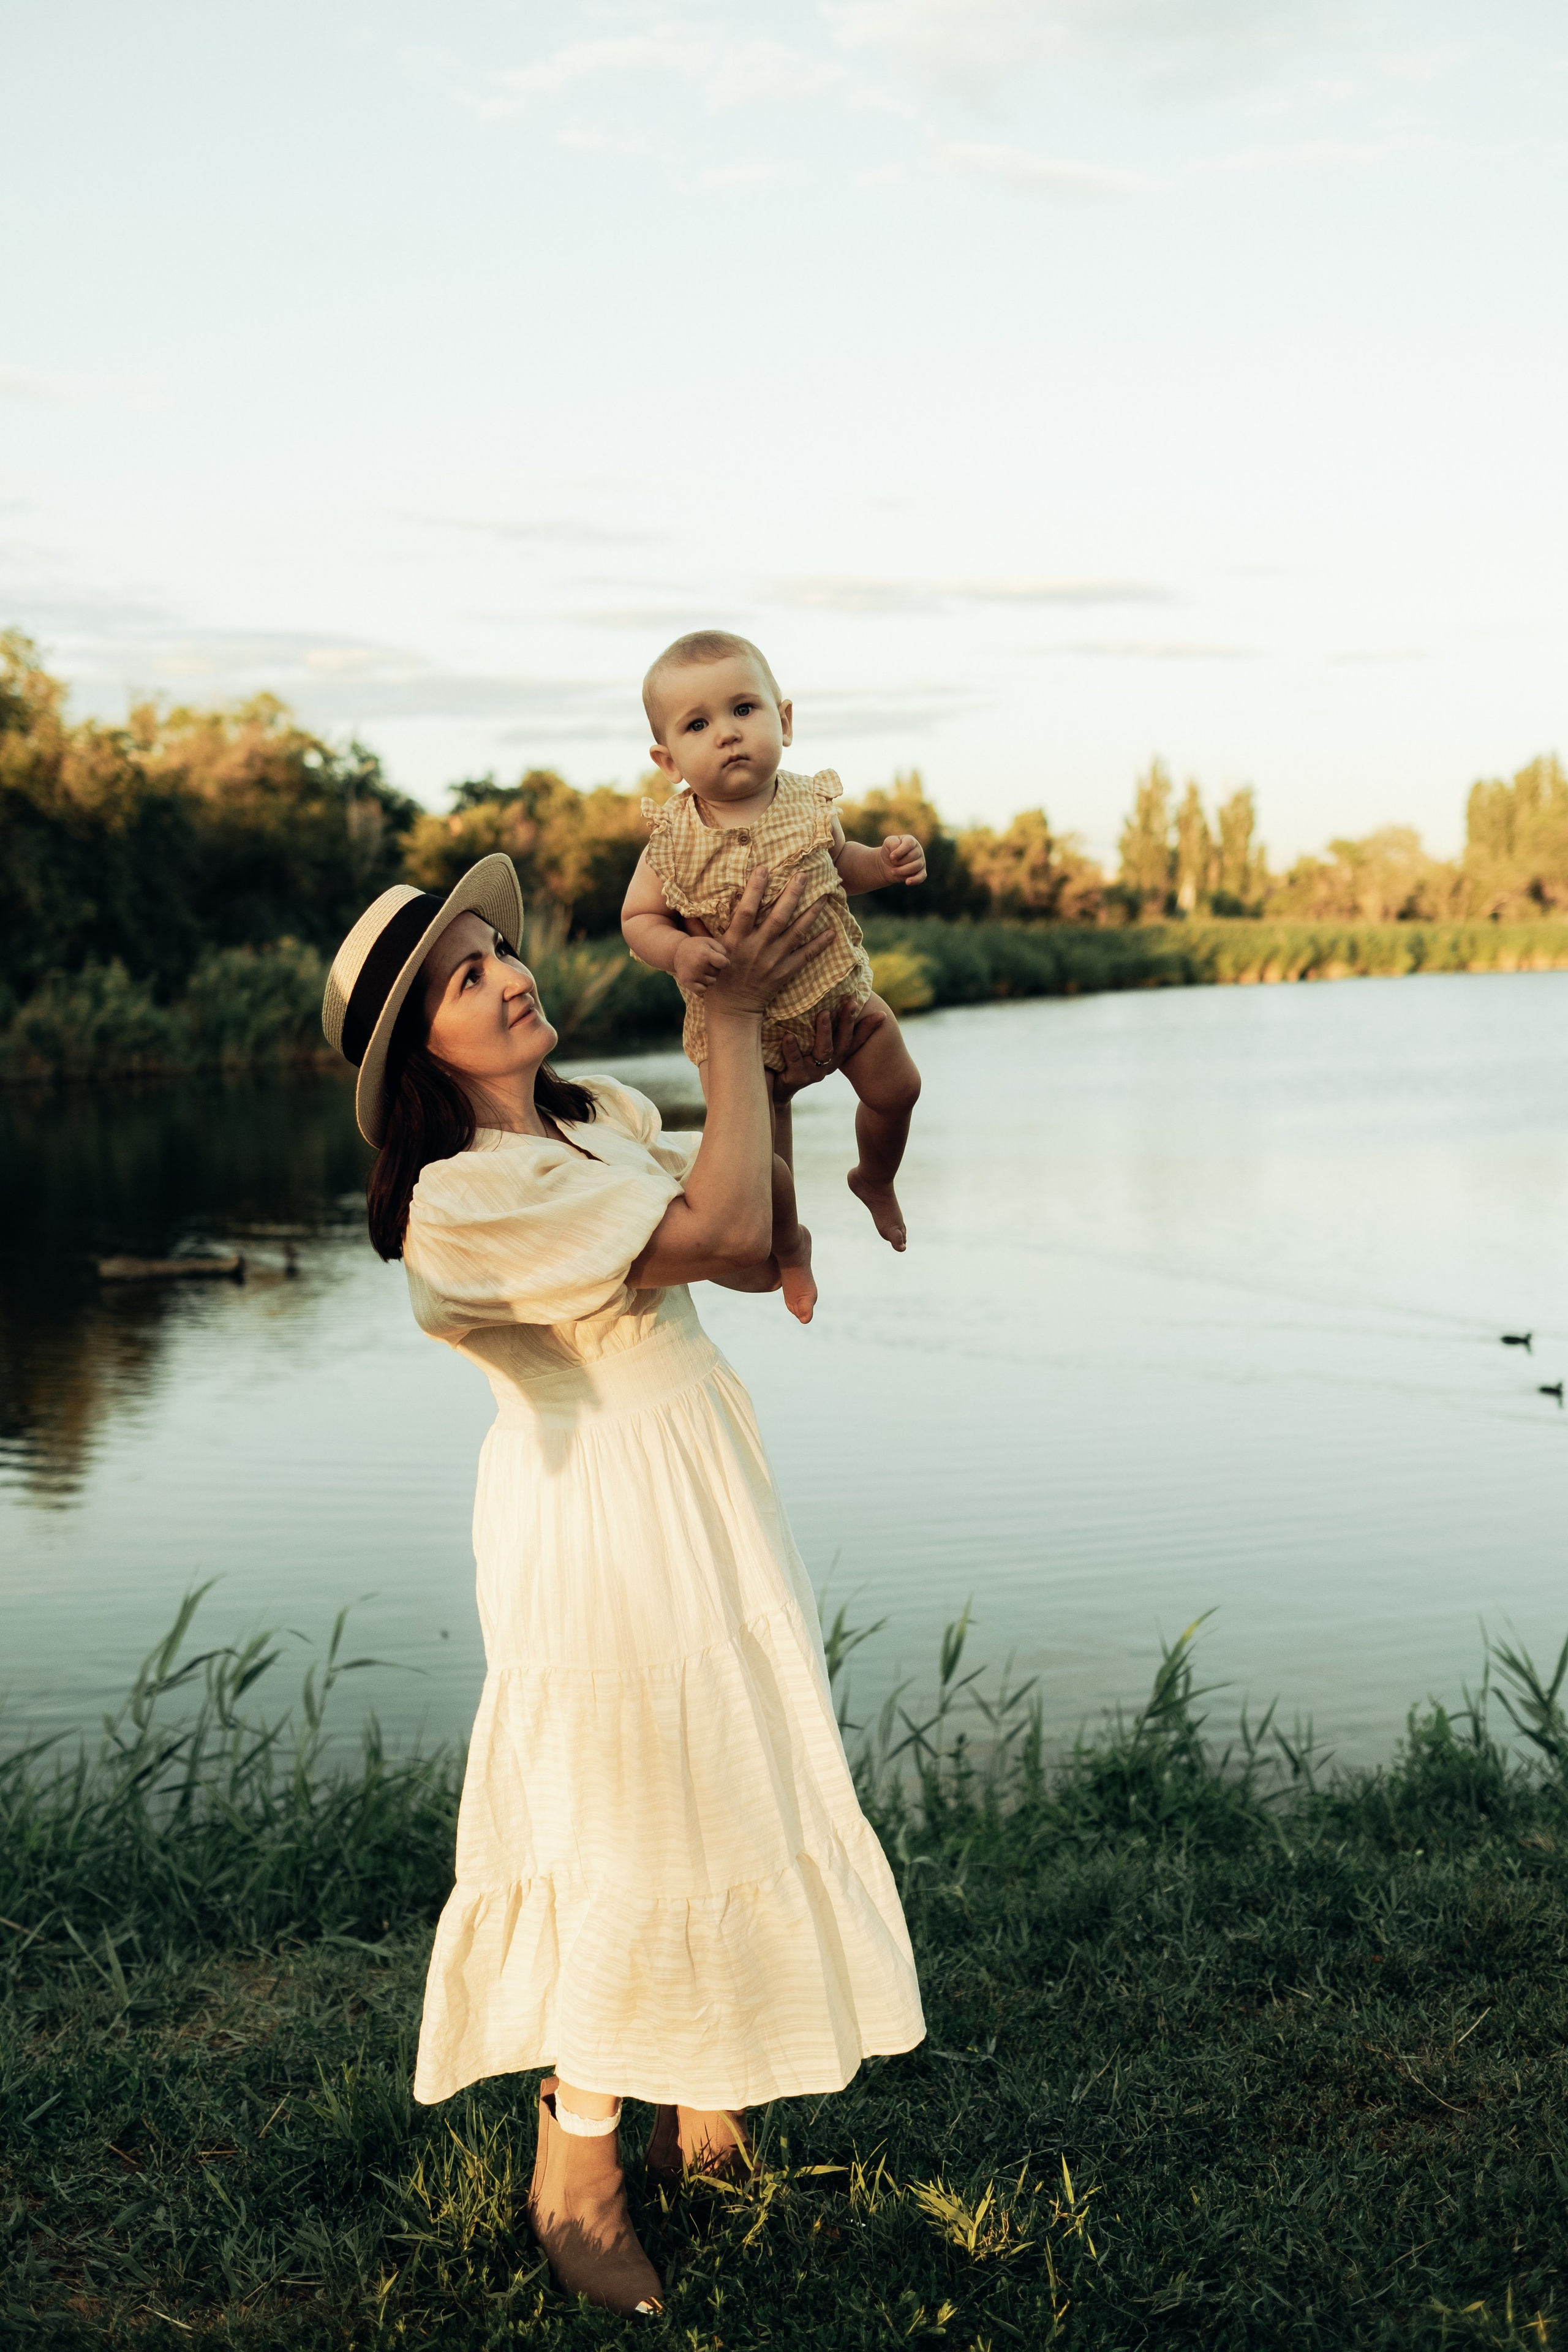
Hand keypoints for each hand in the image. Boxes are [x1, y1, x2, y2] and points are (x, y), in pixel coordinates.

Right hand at [673, 932, 728, 993]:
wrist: (676, 952)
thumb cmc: (697, 946)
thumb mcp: (709, 942)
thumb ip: (721, 950)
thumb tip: (725, 963)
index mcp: (705, 954)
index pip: (724, 963)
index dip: (724, 962)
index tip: (720, 960)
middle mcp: (698, 965)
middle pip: (717, 973)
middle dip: (715, 968)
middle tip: (706, 962)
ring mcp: (692, 975)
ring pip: (712, 982)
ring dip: (709, 977)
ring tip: (701, 969)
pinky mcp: (687, 982)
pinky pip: (703, 990)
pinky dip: (703, 985)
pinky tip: (699, 978)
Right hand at [704, 867, 834, 1017]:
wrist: (732, 1010)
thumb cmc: (717, 978)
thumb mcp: (706, 952)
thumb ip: (702, 929)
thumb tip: (689, 907)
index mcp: (736, 941)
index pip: (746, 910)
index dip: (755, 889)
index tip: (764, 868)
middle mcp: (756, 948)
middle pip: (778, 917)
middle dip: (792, 894)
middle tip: (805, 874)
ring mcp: (772, 961)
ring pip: (796, 932)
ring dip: (811, 913)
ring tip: (824, 896)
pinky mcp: (784, 973)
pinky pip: (805, 956)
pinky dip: (819, 944)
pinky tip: (832, 931)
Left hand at [774, 996, 887, 1096]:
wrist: (775, 1089)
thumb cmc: (791, 1058)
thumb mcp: (807, 1043)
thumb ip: (817, 1027)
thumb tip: (823, 1000)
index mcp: (833, 1055)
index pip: (854, 1040)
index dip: (868, 1028)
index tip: (882, 1014)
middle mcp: (828, 1064)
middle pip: (843, 1041)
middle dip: (848, 1021)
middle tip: (851, 1003)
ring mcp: (813, 1072)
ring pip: (824, 1051)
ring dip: (825, 1031)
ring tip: (823, 1013)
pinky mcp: (796, 1078)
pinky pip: (795, 1061)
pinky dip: (791, 1048)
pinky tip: (788, 1036)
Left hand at [878, 833, 926, 887]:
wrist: (886, 864)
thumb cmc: (889, 851)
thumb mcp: (888, 843)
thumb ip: (893, 843)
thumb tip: (898, 852)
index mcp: (910, 841)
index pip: (909, 843)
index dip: (900, 851)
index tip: (891, 857)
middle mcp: (918, 850)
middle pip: (912, 856)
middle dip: (899, 862)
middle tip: (892, 863)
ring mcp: (921, 861)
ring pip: (915, 866)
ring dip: (902, 870)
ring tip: (893, 871)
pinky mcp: (921, 872)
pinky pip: (922, 876)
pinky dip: (915, 880)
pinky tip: (907, 882)